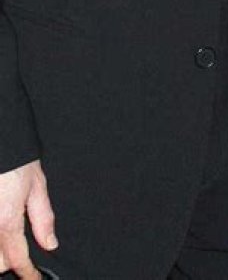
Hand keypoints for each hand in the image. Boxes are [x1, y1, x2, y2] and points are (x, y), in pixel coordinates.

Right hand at [0, 160, 56, 278]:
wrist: (0, 136)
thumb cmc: (17, 159)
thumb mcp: (36, 184)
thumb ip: (43, 217)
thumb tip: (50, 243)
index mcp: (7, 218)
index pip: (17, 258)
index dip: (28, 272)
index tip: (33, 277)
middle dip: (9, 262)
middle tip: (21, 254)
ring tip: (6, 235)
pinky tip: (1, 225)